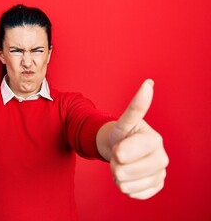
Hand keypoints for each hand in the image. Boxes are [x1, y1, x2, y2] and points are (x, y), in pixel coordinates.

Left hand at [109, 79, 168, 199]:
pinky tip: (130, 176)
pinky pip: (132, 194)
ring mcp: (160, 174)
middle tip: (119, 155)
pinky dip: (125, 187)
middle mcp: (162, 158)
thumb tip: (149, 83)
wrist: (123, 149)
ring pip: (125, 185)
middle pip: (122, 171)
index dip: (115, 151)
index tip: (118, 145)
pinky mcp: (156, 187)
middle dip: (114, 163)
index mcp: (154, 140)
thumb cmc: (123, 134)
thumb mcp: (124, 121)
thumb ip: (136, 107)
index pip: (122, 153)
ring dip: (118, 176)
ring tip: (124, 164)